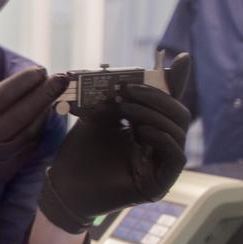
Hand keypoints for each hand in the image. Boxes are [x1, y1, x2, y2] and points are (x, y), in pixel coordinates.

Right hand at [0, 67, 69, 210]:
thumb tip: (6, 90)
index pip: (3, 95)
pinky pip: (25, 152)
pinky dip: (36, 136)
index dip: (25, 82)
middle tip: (60, 79)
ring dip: (43, 113)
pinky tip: (41, 123)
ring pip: (29, 133)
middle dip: (44, 93)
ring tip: (52, 98)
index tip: (40, 71)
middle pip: (22, 113)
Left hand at [39, 54, 191, 232]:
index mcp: (148, 129)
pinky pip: (175, 156)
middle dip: (156, 97)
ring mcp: (161, 166)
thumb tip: (120, 76)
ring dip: (152, 114)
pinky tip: (139, 131)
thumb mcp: (96, 118)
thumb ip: (112, 99)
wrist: (62, 185)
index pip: (168, 103)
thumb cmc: (78, 153)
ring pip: (178, 132)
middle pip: (178, 114)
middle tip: (128, 89)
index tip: (180, 58)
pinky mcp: (158, 183)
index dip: (176, 81)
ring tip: (125, 108)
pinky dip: (161, 138)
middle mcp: (159, 146)